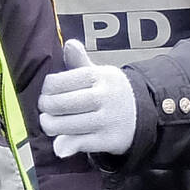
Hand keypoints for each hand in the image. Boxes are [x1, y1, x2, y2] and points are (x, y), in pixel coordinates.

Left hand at [38, 40, 135, 157]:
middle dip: (46, 107)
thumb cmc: (112, 92)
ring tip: (48, 123)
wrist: (145, 113)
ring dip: (50, 126)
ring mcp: (108, 119)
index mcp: (100, 76)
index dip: (47, 88)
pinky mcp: (110, 139)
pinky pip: (79, 143)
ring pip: (66, 125)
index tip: (45, 92)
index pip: (61, 81)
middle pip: (60, 104)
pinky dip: (65, 144)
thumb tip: (69, 44)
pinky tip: (60, 141)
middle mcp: (104, 96)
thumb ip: (80, 61)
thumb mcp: (100, 73)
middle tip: (44, 109)